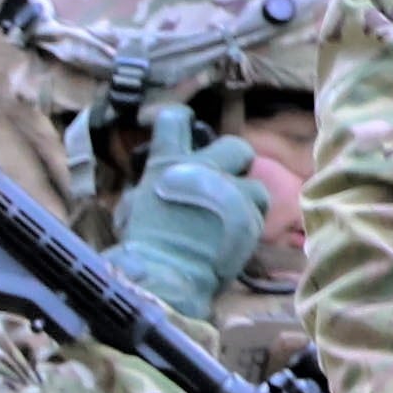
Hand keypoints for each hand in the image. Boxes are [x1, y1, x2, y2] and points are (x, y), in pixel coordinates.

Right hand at [105, 122, 267, 319]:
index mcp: (168, 163)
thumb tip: (153, 183)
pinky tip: (234, 234)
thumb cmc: (143, 243)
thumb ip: (151, 186)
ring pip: (256, 183)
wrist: (167, 274)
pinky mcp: (251, 218)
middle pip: (236, 145)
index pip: (174, 120)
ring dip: (246, 196)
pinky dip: (249, 221)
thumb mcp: (134, 206)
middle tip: (224, 177)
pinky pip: (258, 212)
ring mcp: (232, 193)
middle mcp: (205, 170)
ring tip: (230, 214)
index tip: (184, 123)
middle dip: (234, 160)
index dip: (179, 119)